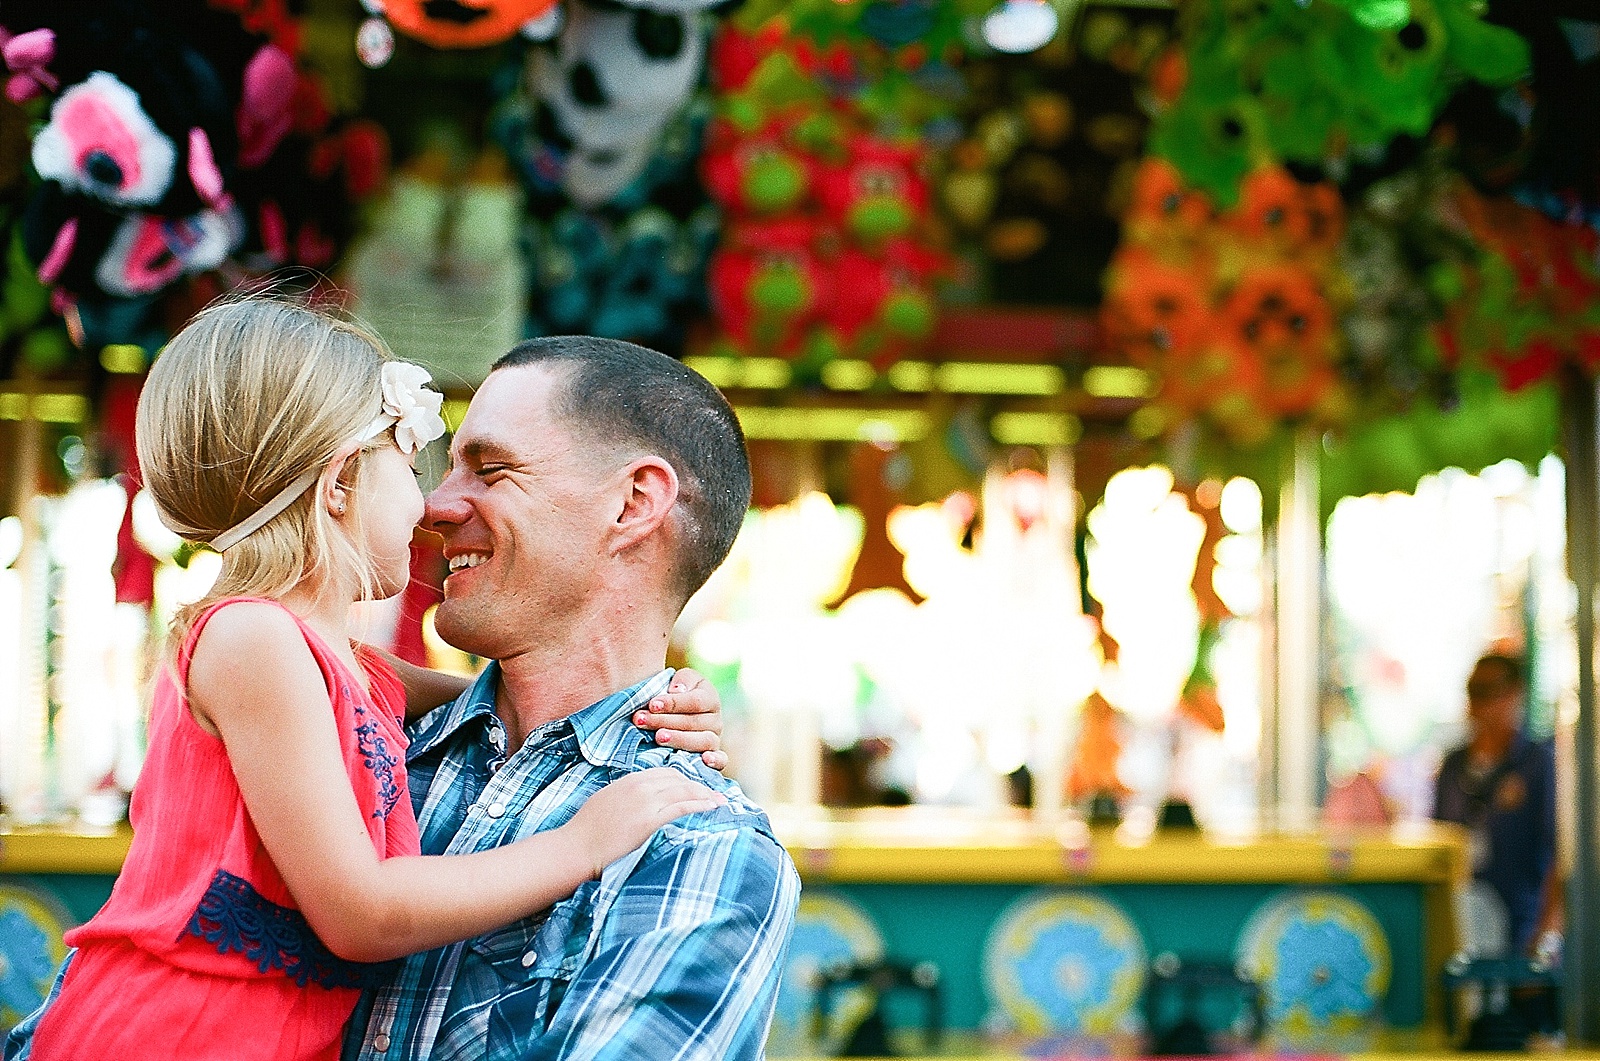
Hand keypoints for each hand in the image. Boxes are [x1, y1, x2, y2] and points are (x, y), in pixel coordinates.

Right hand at [562, 767, 725, 876]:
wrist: (575, 849)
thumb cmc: (586, 833)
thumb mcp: (606, 803)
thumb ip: (625, 797)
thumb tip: (638, 804)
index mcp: (629, 781)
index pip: (666, 773)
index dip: (685, 780)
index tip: (697, 788)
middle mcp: (639, 787)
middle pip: (679, 779)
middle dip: (699, 786)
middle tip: (715, 794)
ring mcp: (645, 802)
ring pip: (684, 791)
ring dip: (706, 795)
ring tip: (721, 801)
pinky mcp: (649, 820)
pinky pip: (682, 807)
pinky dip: (700, 805)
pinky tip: (712, 808)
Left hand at [633, 668, 728, 771]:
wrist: (680, 714)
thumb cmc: (677, 695)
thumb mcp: (681, 681)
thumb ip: (682, 681)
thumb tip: (677, 690)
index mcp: (709, 698)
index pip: (694, 701)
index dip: (673, 703)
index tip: (652, 704)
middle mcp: (715, 720)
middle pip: (693, 722)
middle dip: (664, 721)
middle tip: (640, 720)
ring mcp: (715, 739)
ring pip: (703, 741)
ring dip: (679, 739)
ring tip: (658, 737)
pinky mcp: (714, 756)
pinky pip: (722, 760)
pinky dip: (715, 760)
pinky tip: (704, 760)